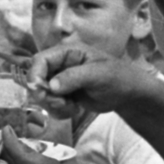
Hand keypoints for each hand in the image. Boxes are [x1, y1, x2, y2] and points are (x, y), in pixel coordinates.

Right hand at [28, 43, 152, 114]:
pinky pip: (50, 104)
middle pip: (36, 78)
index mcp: (67, 52)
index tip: (39, 91)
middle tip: (61, 103)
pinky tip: (73, 109)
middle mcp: (60, 65)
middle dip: (45, 94)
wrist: (128, 94)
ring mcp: (60, 80)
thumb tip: (51, 85)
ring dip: (53, 104)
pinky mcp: (63, 95)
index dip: (34, 74)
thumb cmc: (118, 77)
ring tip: (71, 106)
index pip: (40, 60)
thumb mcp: (98, 74)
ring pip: (41, 94)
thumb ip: (74, 77)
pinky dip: (58, 110)